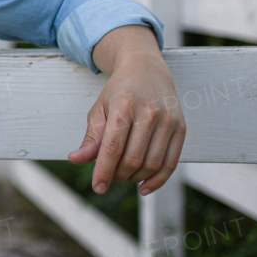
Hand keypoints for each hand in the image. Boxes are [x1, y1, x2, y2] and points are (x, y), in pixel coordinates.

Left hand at [68, 25, 185, 195]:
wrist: (146, 69)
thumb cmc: (118, 92)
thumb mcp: (99, 109)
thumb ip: (91, 137)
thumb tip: (76, 160)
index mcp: (124, 106)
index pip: (112, 147)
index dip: (104, 171)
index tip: (97, 187)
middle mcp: (149, 113)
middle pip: (132, 159)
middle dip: (117, 175)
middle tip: (109, 176)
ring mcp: (168, 121)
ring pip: (152, 164)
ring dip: (135, 177)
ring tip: (123, 175)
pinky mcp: (181, 128)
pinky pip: (171, 163)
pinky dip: (157, 180)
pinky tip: (143, 187)